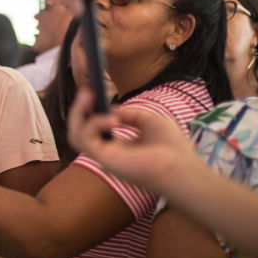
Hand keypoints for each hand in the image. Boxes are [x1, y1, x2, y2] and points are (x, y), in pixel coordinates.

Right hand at [66, 89, 197, 193]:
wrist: (181, 166)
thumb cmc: (171, 147)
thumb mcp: (149, 121)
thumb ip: (129, 114)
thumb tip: (111, 109)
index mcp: (119, 145)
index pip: (93, 128)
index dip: (90, 110)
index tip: (94, 93)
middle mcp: (108, 151)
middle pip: (78, 131)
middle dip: (79, 109)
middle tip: (87, 91)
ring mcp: (104, 156)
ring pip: (75, 135)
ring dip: (79, 112)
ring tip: (90, 96)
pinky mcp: (103, 159)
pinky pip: (85, 139)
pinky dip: (94, 123)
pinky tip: (113, 119)